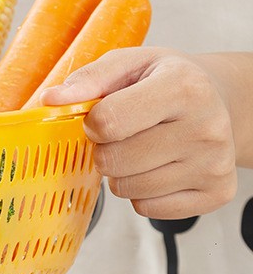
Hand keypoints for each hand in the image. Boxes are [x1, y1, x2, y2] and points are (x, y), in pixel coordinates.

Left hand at [40, 47, 239, 218]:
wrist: (222, 100)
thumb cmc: (167, 82)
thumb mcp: (131, 64)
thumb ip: (89, 79)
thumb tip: (51, 100)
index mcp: (184, 87)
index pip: (108, 122)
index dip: (93, 123)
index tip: (104, 116)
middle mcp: (206, 127)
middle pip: (114, 161)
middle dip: (106, 150)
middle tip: (125, 135)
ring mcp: (214, 164)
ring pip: (128, 189)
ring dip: (123, 174)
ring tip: (145, 149)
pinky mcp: (216, 193)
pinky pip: (148, 209)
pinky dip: (143, 194)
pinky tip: (160, 167)